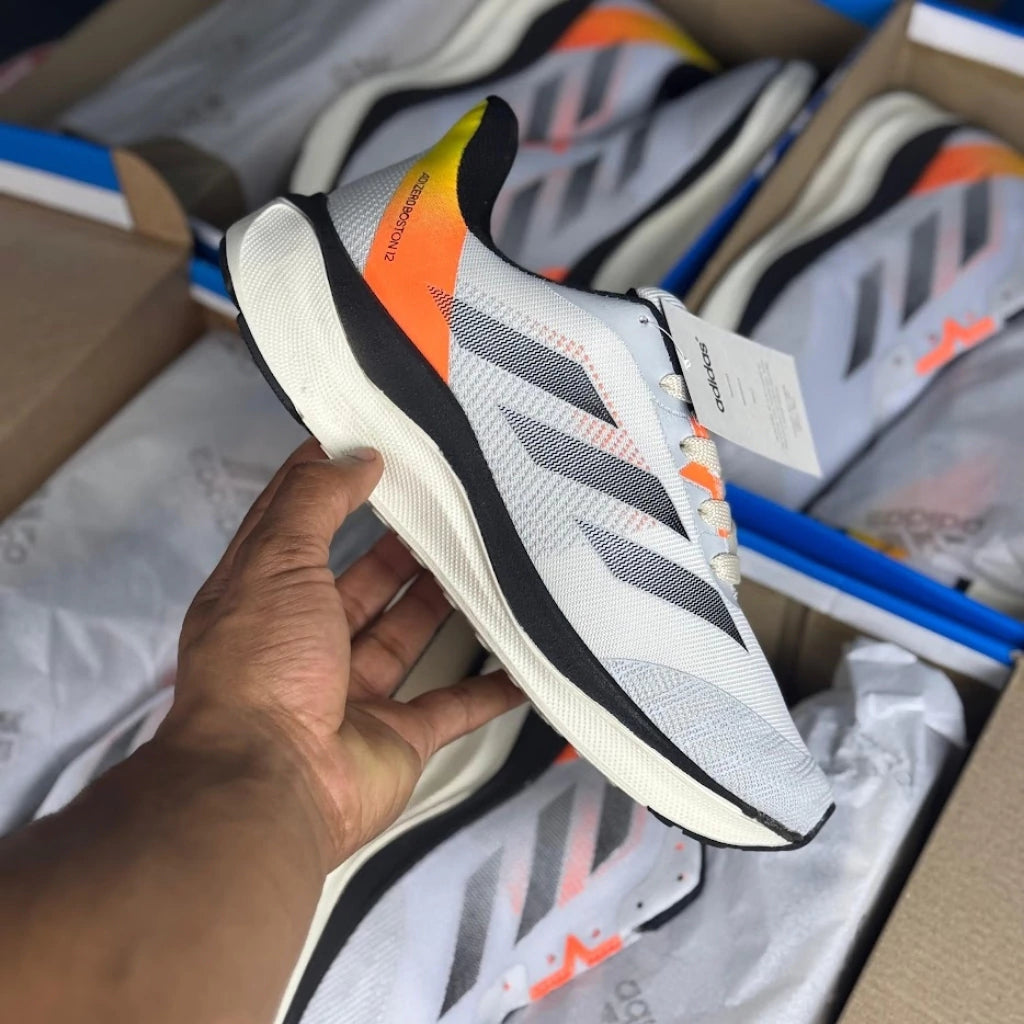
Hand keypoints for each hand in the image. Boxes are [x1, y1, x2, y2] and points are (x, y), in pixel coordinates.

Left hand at [162, 439, 522, 870]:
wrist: (268, 788)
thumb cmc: (262, 665)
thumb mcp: (277, 561)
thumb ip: (315, 502)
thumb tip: (354, 456)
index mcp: (263, 597)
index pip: (297, 525)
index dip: (328, 483)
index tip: (373, 444)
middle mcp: (304, 642)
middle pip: (361, 581)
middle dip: (401, 546)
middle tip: (451, 506)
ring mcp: (352, 692)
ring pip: (407, 634)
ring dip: (444, 603)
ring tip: (491, 558)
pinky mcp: (398, 737)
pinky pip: (454, 704)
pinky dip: (490, 687)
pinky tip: (525, 659)